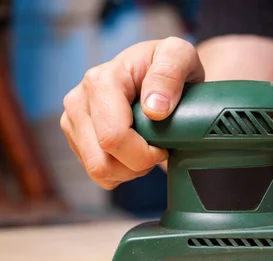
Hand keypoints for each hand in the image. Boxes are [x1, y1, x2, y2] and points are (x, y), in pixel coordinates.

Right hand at [60, 37, 203, 188]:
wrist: (159, 72)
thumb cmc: (169, 64)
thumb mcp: (179, 55)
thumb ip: (169, 75)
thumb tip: (153, 108)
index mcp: (100, 81)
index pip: (113, 136)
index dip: (144, 153)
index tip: (165, 144)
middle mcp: (79, 101)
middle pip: (102, 161)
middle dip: (138, 165)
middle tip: (159, 149)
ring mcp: (74, 121)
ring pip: (99, 171)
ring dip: (130, 170)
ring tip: (148, 150)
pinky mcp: (77, 138)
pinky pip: (98, 175)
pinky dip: (121, 173)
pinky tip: (134, 155)